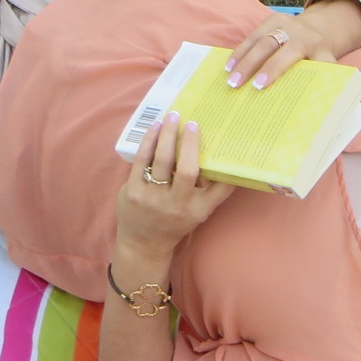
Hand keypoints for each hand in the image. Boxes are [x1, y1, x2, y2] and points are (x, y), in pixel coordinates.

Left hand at [113, 112, 235, 269]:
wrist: (144, 243)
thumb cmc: (175, 221)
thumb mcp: (198, 211)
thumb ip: (210, 190)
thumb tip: (222, 157)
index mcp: (199, 209)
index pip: (220, 188)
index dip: (225, 166)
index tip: (226, 144)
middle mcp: (178, 205)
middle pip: (187, 170)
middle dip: (189, 143)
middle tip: (191, 123)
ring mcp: (154, 199)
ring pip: (162, 161)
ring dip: (167, 135)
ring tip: (171, 117)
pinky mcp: (134, 191)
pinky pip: (142, 160)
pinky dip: (149, 141)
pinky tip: (155, 128)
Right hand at [225, 10, 334, 89]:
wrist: (317, 33)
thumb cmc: (320, 58)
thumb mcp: (328, 67)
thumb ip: (323, 80)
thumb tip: (315, 105)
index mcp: (308, 41)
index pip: (288, 52)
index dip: (273, 68)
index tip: (259, 85)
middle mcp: (292, 28)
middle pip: (267, 44)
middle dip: (250, 64)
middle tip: (235, 83)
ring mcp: (279, 22)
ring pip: (255, 39)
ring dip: (240, 58)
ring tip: (228, 76)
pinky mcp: (268, 21)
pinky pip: (250, 37)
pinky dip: (239, 52)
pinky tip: (229, 65)